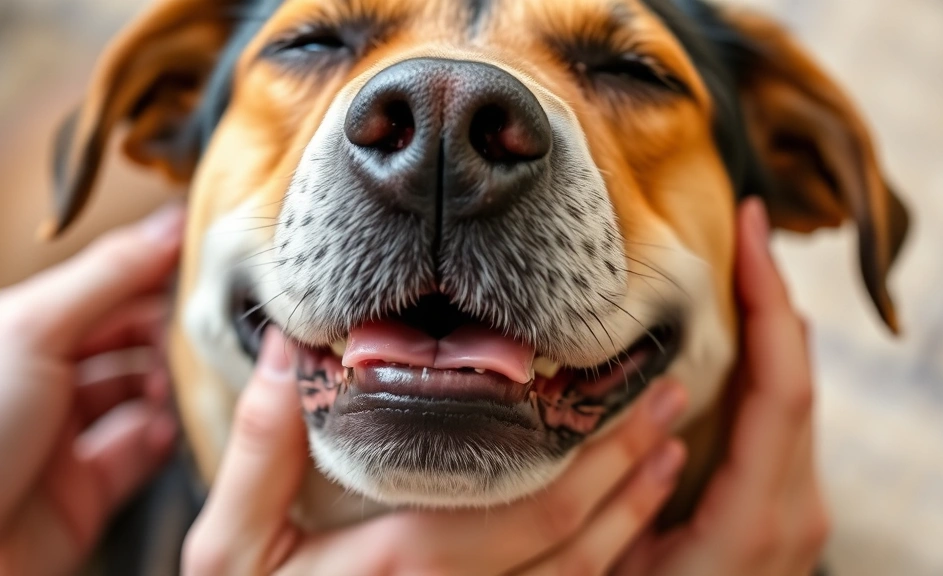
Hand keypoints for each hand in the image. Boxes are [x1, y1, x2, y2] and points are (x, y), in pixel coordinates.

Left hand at [0, 206, 184, 574]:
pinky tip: (183, 428)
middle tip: (221, 326)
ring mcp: (63, 440)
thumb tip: (172, 224)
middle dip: (176, 333)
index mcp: (21, 332)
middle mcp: (41, 383)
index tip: (217, 263)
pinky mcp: (84, 494)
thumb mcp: (35, 330)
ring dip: (176, 387)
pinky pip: (142, 456)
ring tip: (204, 379)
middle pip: (129, 342)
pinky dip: (168, 440)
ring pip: (141, 398)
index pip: (107, 288)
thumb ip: (111, 275)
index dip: (160, 273)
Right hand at [183, 328, 689, 575]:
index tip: (625, 390)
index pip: (527, 507)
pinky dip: (603, 559)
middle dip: (632, 469)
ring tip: (668, 450)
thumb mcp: (230, 550)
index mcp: (402, 566)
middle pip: (573, 542)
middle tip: (674, 401)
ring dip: (633, 513)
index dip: (593, 453)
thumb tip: (290, 347)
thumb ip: (260, 450)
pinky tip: (624, 519)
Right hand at [615, 198, 829, 575]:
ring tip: (731, 264)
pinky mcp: (784, 505)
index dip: (771, 299)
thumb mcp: (621, 560)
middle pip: (799, 375)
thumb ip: (637, 486)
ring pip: (794, 391)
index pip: (784, 384)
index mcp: (759, 514)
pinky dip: (764, 361)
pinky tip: (732, 334)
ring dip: (768, 322)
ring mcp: (796, 508)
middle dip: (772, 293)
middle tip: (737, 229)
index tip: (751, 228)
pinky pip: (783, 415)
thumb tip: (654, 398)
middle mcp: (796, 506)